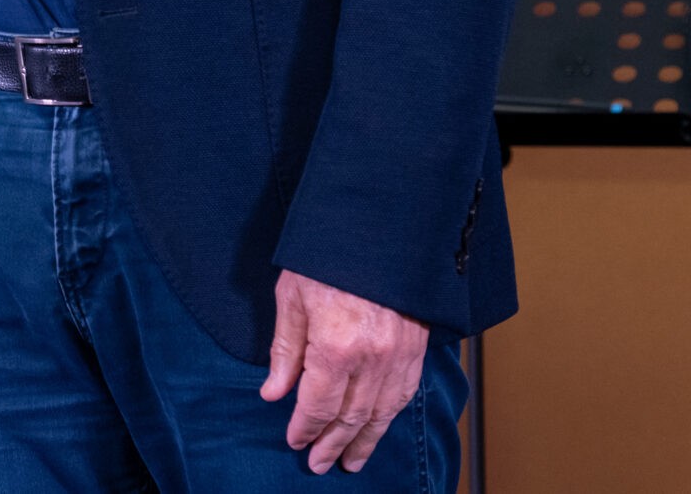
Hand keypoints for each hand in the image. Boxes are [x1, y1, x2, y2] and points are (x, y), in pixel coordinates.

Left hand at [259, 269, 429, 473]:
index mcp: (337, 347)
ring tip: (351, 461)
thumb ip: (285, 350)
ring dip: (365, 441)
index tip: (294, 441)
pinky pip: (404, 394)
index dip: (305, 428)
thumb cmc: (327, 256)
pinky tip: (379, 427)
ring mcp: (399, 355)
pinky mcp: (417, 347)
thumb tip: (273, 393)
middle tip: (319, 464)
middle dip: (332, 444)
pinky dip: (390, 416)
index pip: (318, 405)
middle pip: (351, 418)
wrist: (379, 226)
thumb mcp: (292, 297)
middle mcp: (372, 359)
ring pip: (382, 413)